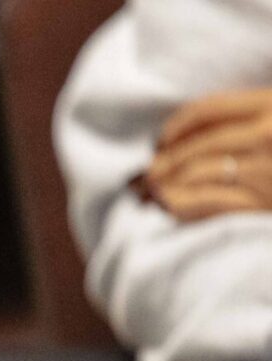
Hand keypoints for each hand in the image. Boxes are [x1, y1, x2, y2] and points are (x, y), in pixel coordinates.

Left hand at [146, 87, 271, 221]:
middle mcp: (268, 135)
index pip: (208, 109)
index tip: (162, 138)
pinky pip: (211, 201)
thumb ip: (248, 119)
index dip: (176, 124)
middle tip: (147, 172)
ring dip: (167, 182)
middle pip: (199, 144)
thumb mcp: (271, 122)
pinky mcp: (265, 203)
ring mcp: (267, 170)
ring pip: (199, 172)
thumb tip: (184, 138)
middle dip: (165, 159)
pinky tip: (171, 205)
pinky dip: (183, 203)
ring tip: (153, 189)